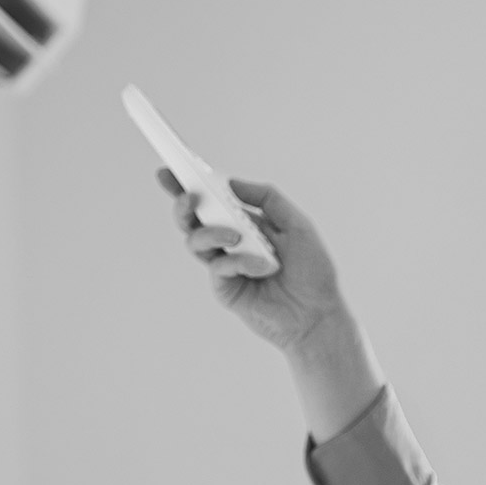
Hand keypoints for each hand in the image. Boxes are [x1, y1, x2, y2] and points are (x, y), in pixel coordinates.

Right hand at [156, 169, 348, 353]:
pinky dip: (239, 261)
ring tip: (235, 235)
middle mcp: (229, 242)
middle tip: (190, 197)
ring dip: (211, 233)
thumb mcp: (297, 224)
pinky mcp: (225, 289)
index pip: (210, 201)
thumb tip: (231, 182)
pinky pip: (219, 267)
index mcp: (244, 223)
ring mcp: (225, 266)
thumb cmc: (311, 270)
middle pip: (192, 220)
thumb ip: (267, 198)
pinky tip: (261, 267)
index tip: (168, 170)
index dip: (185, 185)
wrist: (318, 314)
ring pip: (196, 241)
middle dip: (183, 206)